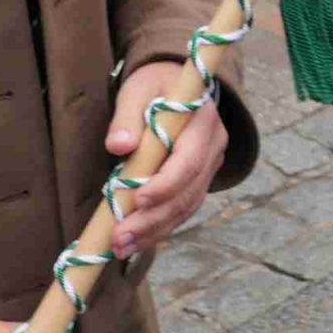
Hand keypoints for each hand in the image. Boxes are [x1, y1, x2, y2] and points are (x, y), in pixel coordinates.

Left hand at [101, 60, 226, 257]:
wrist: (175, 84)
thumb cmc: (155, 84)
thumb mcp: (137, 89)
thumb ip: (126, 116)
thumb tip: (118, 146)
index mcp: (203, 122)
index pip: (188, 162)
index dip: (164, 185)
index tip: (136, 200)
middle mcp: (213, 147)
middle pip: (187, 193)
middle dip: (152, 219)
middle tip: (119, 239)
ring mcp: (209, 167)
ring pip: (185, 207)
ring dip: (153, 231)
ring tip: (120, 248)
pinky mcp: (198, 181)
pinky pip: (181, 210)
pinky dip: (159, 227)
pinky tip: (135, 242)